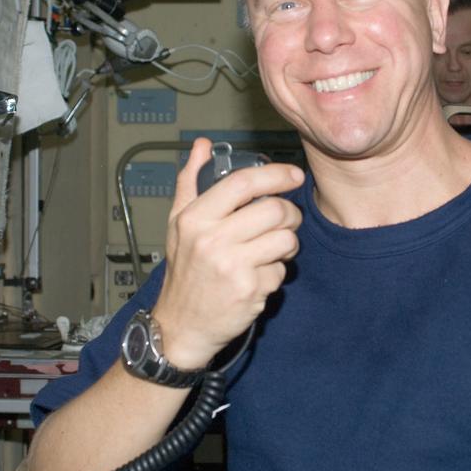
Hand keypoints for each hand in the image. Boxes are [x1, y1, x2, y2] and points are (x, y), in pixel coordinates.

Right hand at [152, 138, 303, 368]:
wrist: (181, 326)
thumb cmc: (184, 271)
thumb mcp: (178, 223)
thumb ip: (190, 181)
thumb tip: (201, 145)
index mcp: (195, 218)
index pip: (244, 183)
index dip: (276, 174)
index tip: (292, 175)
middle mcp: (212, 240)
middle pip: (274, 210)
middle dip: (289, 214)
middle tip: (284, 221)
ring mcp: (232, 267)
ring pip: (285, 239)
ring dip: (287, 243)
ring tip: (272, 249)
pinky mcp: (250, 291)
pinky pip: (281, 270)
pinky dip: (276, 273)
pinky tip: (258, 277)